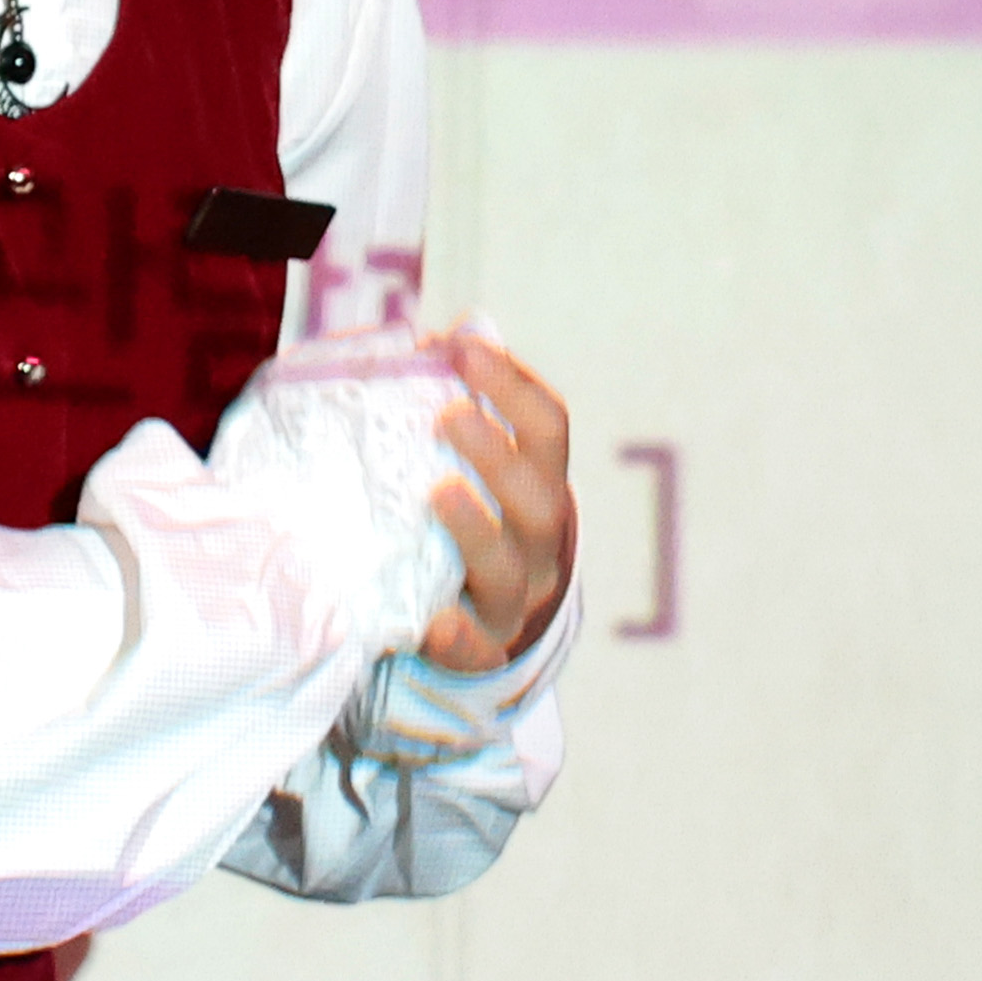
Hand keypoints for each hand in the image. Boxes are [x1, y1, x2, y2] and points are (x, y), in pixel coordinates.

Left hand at [414, 331, 575, 672]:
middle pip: (538, 500)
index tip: (460, 347)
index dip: (513, 386)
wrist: (455, 615)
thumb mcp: (445, 453)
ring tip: (440, 492)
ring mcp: (509, 600)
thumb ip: (435, 395)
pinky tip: (433, 618)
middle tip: (450, 415)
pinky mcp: (473, 649)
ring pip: (509, 570)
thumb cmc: (442, 513)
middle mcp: (535, 543)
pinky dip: (455, 633)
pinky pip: (472, 648)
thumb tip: (433, 331)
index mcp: (535, 485)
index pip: (548, 429)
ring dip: (479, 529)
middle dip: (499, 455)